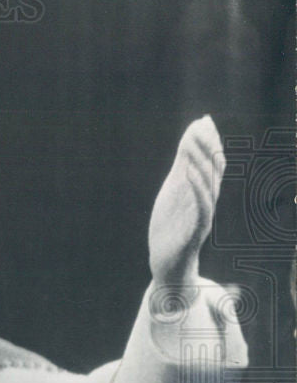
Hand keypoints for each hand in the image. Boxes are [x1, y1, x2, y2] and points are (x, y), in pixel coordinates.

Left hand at [148, 115, 224, 287]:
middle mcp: (206, 201)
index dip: (208, 141)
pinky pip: (201, 208)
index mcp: (201, 191)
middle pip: (214, 171)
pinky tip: (188, 174)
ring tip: (193, 145)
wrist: (168, 262)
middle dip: (208, 147)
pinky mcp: (195, 231)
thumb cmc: (172, 226)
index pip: (211, 162)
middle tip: (202, 125)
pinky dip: (196, 190)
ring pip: (209, 187)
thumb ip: (182, 168)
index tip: (203, 120)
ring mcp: (203, 216)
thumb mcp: (174, 192)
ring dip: (202, 165)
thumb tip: (188, 141)